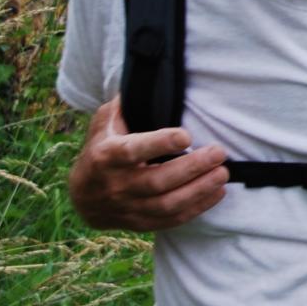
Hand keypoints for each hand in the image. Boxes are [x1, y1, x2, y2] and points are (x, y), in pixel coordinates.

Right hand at [68, 96, 228, 231]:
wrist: (83, 196)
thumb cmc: (101, 149)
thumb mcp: (104, 123)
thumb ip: (124, 106)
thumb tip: (148, 82)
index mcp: (106, 156)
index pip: (133, 151)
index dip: (159, 144)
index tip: (186, 136)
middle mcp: (116, 184)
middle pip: (157, 181)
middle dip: (192, 168)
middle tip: (219, 153)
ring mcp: (127, 207)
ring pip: (166, 205)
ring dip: (199, 190)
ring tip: (223, 174)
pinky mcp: (139, 223)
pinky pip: (170, 220)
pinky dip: (196, 209)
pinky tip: (217, 192)